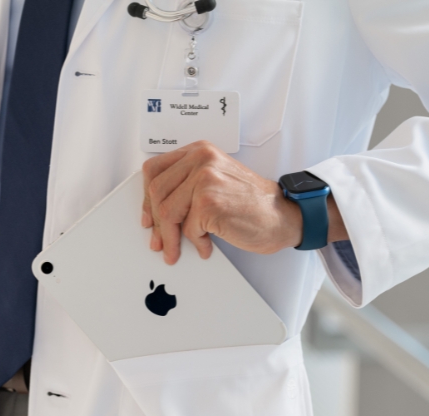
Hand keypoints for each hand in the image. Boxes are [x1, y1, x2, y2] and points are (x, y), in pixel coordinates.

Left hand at [141, 140, 346, 263]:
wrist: (283, 214)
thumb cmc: (251, 203)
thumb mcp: (216, 180)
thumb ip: (188, 184)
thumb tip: (156, 211)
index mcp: (199, 151)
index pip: (155, 170)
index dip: (146, 198)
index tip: (148, 218)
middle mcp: (201, 159)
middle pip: (157, 192)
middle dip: (155, 223)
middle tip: (158, 242)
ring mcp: (205, 179)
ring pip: (167, 212)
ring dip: (170, 238)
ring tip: (175, 251)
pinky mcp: (209, 202)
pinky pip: (187, 228)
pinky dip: (195, 243)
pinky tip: (206, 247)